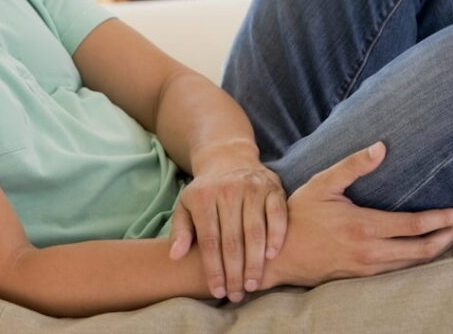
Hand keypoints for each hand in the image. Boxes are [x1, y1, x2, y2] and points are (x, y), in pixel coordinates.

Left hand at [167, 157, 286, 301]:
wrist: (228, 158)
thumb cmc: (205, 191)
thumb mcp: (186, 205)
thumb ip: (181, 231)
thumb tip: (175, 256)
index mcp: (203, 197)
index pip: (209, 240)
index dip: (213, 268)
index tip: (217, 291)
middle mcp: (228, 191)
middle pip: (233, 240)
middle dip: (234, 272)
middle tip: (237, 295)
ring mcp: (252, 188)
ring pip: (255, 231)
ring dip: (255, 262)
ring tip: (252, 284)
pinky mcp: (272, 187)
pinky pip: (277, 215)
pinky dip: (276, 236)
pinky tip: (271, 257)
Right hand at [260, 141, 452, 289]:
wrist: (280, 255)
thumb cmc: (299, 215)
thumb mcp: (322, 184)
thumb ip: (353, 165)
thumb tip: (381, 147)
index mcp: (364, 225)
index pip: (414, 226)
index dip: (442, 220)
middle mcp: (370, 250)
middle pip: (422, 249)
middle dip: (447, 236)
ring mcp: (368, 267)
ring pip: (414, 263)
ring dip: (436, 250)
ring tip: (450, 235)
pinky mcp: (362, 276)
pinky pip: (400, 271)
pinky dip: (418, 260)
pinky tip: (424, 250)